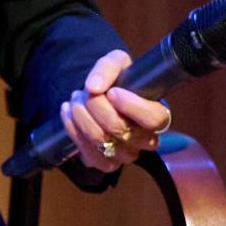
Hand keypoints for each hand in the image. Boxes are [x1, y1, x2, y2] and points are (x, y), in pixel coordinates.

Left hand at [60, 49, 173, 172]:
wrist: (100, 95)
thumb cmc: (117, 80)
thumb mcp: (116, 62)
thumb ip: (107, 68)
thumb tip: (94, 87)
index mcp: (157, 115)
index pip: (154, 119)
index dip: (132, 106)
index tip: (113, 92)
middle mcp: (146, 139)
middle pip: (120, 128)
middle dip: (96, 105)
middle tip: (85, 91)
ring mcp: (127, 154)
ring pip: (101, 140)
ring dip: (81, 116)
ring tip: (75, 99)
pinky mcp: (107, 163)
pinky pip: (89, 155)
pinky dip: (73, 130)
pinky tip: (68, 113)